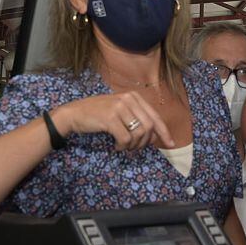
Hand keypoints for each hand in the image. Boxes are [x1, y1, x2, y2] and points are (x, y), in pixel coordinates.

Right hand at [55, 92, 173, 150]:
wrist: (74, 113)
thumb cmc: (98, 115)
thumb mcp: (120, 111)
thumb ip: (137, 118)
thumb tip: (155, 137)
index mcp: (134, 96)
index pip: (155, 116)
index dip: (164, 132)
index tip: (171, 144)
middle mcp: (128, 99)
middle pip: (149, 127)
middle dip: (145, 142)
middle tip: (135, 148)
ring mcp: (119, 107)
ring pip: (139, 133)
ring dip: (133, 145)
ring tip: (124, 146)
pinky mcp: (110, 118)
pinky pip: (126, 138)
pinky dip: (123, 146)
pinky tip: (117, 146)